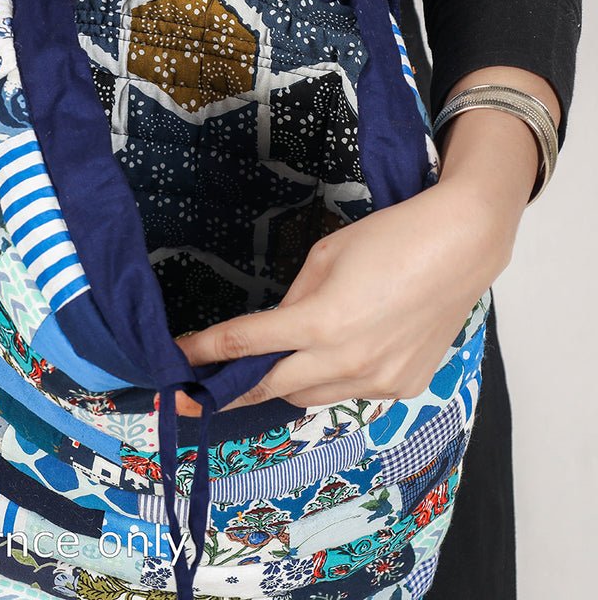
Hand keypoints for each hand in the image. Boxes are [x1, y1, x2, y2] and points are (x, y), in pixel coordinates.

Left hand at [174, 177, 512, 412]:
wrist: (461, 247)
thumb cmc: (391, 238)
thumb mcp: (326, 257)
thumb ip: (294, 301)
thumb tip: (276, 330)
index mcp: (320, 321)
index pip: (245, 344)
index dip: (204, 353)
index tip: (176, 361)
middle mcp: (346, 361)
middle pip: (270, 386)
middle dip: (232, 387)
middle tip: (203, 389)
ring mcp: (377, 381)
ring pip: (309, 397)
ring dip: (283, 383)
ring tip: (272, 365)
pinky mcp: (401, 387)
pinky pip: (347, 394)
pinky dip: (329, 380)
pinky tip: (335, 356)